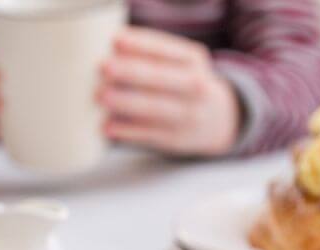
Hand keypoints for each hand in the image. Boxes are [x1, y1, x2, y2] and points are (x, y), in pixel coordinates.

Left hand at [97, 27, 240, 156]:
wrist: (219, 120)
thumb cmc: (184, 84)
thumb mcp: (180, 62)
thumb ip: (151, 56)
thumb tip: (111, 53)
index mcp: (192, 59)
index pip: (165, 48)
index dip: (140, 44)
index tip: (115, 40)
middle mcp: (195, 86)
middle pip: (160, 77)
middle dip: (131, 72)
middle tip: (104, 67)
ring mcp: (187, 114)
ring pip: (154, 108)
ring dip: (125, 102)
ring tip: (100, 96)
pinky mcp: (176, 139)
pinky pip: (149, 134)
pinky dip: (126, 131)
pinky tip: (107, 126)